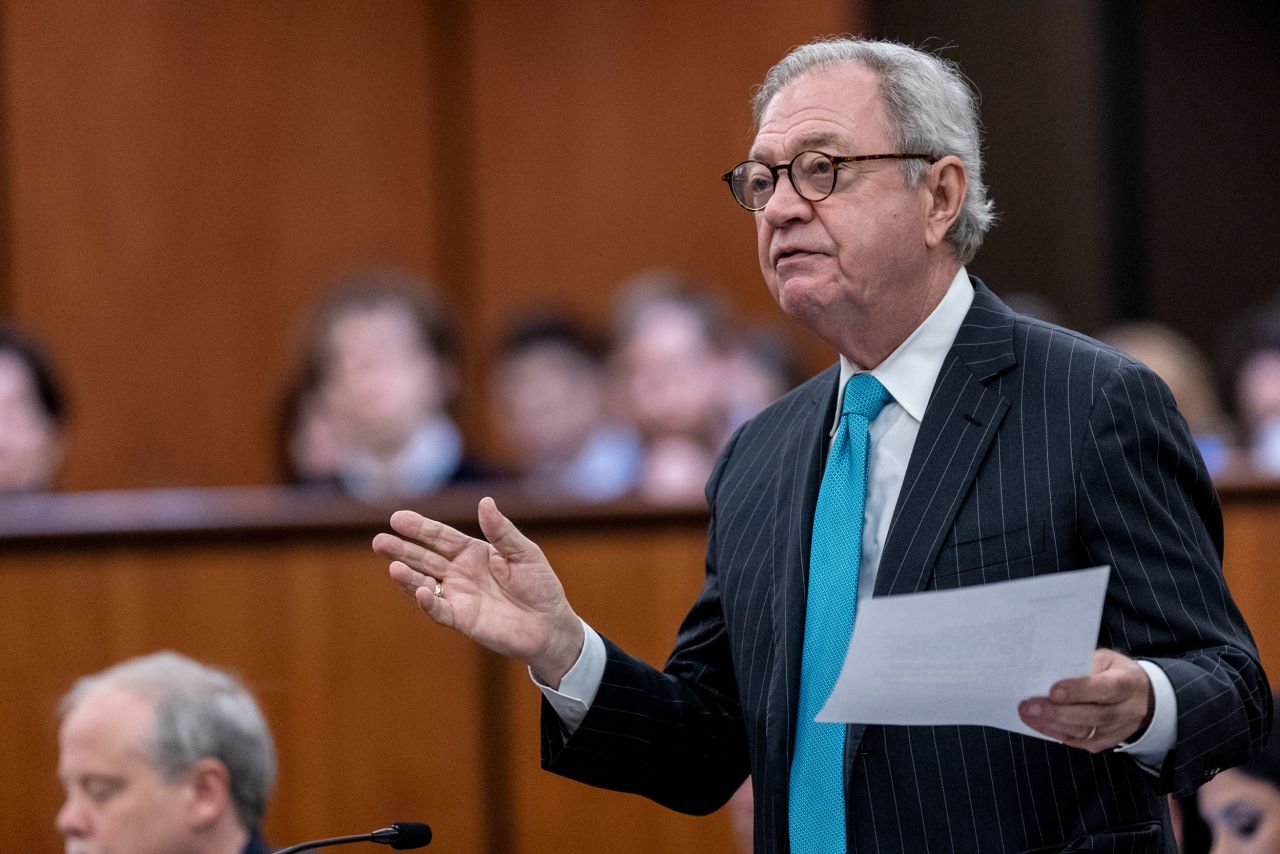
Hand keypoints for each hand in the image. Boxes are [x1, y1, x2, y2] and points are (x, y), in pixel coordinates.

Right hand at [371, 497, 584, 686]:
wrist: (550, 625)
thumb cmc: (540, 586)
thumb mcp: (525, 553)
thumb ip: (502, 532)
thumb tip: (485, 502)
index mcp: (473, 552)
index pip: (440, 537)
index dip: (419, 528)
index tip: (397, 518)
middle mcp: (459, 572)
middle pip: (424, 558)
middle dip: (402, 550)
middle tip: (379, 541)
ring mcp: (458, 596)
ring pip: (425, 583)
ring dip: (408, 576)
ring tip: (392, 567)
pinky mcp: (462, 619)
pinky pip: (439, 610)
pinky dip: (428, 602)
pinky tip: (421, 590)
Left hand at [1017, 648, 1153, 752]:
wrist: (1144, 698)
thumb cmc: (1116, 673)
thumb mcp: (1106, 659)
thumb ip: (1083, 665)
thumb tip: (1051, 671)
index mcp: (1127, 683)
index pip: (1104, 689)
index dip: (1078, 691)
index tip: (1053, 691)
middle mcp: (1126, 710)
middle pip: (1092, 716)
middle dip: (1056, 712)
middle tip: (1029, 706)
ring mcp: (1117, 730)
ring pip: (1083, 732)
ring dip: (1051, 724)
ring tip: (1027, 714)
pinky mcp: (1106, 742)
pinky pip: (1078, 741)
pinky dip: (1055, 732)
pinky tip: (1037, 723)